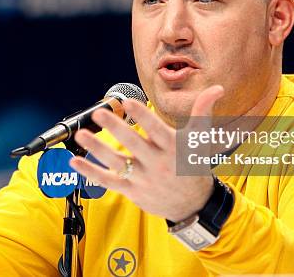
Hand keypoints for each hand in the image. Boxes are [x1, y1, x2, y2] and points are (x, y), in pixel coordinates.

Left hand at [69, 85, 223, 221]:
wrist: (193, 204)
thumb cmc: (193, 165)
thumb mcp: (200, 138)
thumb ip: (203, 111)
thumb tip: (218, 88)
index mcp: (172, 147)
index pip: (155, 129)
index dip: (142, 115)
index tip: (128, 101)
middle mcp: (157, 162)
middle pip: (133, 143)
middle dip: (115, 128)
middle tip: (99, 113)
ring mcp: (143, 178)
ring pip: (117, 162)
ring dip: (97, 149)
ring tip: (82, 135)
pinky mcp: (132, 190)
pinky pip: (109, 181)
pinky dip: (91, 172)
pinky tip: (76, 160)